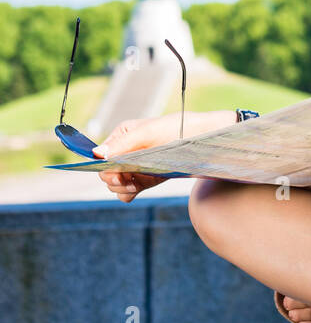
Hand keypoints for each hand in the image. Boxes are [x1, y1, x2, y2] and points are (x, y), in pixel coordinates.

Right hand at [92, 110, 235, 201]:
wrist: (201, 141)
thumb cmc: (176, 129)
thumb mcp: (148, 133)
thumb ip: (122, 144)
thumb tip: (96, 154)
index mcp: (122, 136)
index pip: (101, 156)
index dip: (105, 168)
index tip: (116, 174)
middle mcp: (125, 152)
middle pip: (106, 173)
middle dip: (113, 180)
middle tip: (129, 181)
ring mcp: (134, 167)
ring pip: (114, 185)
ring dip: (121, 188)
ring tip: (135, 184)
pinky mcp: (144, 179)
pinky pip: (127, 192)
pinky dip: (127, 193)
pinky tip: (137, 189)